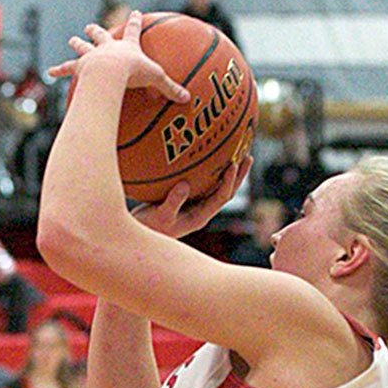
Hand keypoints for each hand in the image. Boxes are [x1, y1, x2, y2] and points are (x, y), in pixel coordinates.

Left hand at [48, 11, 189, 104]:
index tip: (135, 12)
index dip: (135, 22)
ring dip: (77, 43)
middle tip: (90, 25)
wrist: (109, 72)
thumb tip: (188, 99)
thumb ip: (170, 89)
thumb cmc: (133, 73)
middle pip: (101, 35)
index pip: (133, 31)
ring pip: (83, 47)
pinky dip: (59, 70)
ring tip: (72, 40)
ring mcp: (92, 56)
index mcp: (127, 47)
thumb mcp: (156, 80)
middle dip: (96, 30)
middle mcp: (107, 48)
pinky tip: (50, 71)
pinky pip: (67, 68)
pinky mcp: (80, 67)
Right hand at [132, 157, 252, 237]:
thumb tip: (185, 184)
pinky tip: (210, 156)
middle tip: (248, 156)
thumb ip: (173, 202)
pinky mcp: (186, 199)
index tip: (233, 164)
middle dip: (238, 176)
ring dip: (229, 172)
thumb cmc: (149, 227)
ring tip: (238, 153)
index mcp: (200, 216)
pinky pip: (203, 183)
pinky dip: (210, 170)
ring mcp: (194, 205)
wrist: (139, 233)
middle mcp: (201, 210)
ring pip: (217, 187)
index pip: (221, 197)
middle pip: (226, 192)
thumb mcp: (160, 216)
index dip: (229, 181)